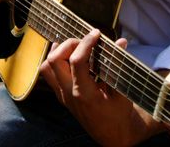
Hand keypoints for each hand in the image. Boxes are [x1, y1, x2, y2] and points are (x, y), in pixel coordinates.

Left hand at [40, 30, 164, 145]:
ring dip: (57, 51)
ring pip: (47, 67)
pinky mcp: (62, 96)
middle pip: (54, 60)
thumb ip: (119, 65)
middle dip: (68, 44)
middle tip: (85, 41)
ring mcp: (63, 96)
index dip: (86, 42)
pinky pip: (50, 75)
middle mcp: (69, 94)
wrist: (113, 137)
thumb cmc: (120, 115)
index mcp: (85, 94)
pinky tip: (70, 56)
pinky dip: (56, 61)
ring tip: (75, 45)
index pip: (77, 61)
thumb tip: (120, 42)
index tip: (96, 34)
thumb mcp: (123, 91)